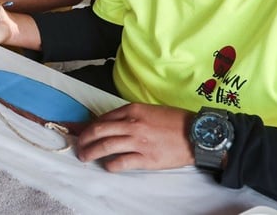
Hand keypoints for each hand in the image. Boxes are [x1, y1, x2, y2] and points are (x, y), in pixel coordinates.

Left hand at [76, 103, 193, 170]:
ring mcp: (138, 142)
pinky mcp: (146, 158)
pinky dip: (111, 165)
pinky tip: (108, 166)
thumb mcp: (150, 110)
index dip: (89, 126)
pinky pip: (121, 162)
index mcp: (133, 110)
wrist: (198, 134)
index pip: (103, 118)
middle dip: (84, 138)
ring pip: (106, 146)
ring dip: (91, 152)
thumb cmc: (176, 121)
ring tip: (84, 156)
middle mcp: (132, 124)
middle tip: (78, 145)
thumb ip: (130, 115)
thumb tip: (111, 124)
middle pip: (99, 131)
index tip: (81, 131)